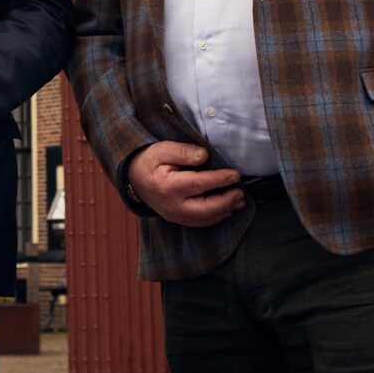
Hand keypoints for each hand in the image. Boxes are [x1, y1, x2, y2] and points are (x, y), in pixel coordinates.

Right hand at [125, 141, 244, 227]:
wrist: (133, 179)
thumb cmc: (149, 162)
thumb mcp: (162, 149)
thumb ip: (183, 152)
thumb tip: (205, 156)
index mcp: (168, 186)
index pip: (200, 184)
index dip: (220, 180)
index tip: (235, 175)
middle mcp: (172, 205)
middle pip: (205, 209)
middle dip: (226, 201)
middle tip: (240, 193)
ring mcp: (174, 215)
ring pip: (204, 219)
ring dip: (224, 211)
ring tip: (239, 201)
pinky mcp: (177, 219)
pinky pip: (199, 222)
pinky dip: (215, 217)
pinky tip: (226, 210)